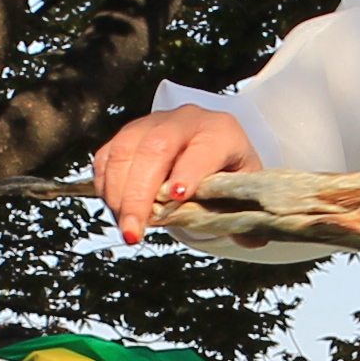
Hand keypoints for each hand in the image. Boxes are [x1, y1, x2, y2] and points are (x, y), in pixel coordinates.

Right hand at [90, 106, 258, 243]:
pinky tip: (116, 211)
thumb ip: (246, 212)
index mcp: (219, 131)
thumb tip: (252, 239)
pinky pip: (107, 156)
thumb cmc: (227, 167)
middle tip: (134, 232)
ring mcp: (151, 123)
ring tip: (126, 228)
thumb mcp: (244, 185)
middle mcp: (184, 120)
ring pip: (125, 150)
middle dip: (140, 194)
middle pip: (155, 149)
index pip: (203, 149)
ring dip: (119, 194)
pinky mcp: (127, 134)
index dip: (189, 171)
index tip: (177, 197)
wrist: (209, 140)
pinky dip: (106, 186)